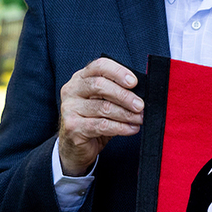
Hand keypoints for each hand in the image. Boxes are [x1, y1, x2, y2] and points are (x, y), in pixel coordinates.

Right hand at [57, 57, 143, 175]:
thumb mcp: (103, 101)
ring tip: (139, 118)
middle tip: (140, 105)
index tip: (134, 82)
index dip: (118, 72)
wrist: (75, 146)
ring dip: (126, 114)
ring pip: (103, 108)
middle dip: (124, 95)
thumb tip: (141, 93)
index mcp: (81, 78)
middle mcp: (72, 90)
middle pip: (100, 85)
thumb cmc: (93, 119)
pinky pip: (102, 125)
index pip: (99, 66)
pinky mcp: (73, 127)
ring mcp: (69, 108)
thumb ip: (116, 92)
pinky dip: (121, 127)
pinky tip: (131, 129)